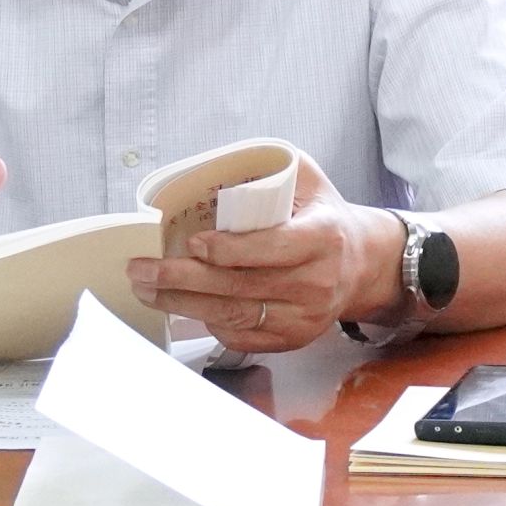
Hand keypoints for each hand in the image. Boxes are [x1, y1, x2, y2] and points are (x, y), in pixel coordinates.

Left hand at [125, 154, 401, 352]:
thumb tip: (209, 168)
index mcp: (323, 237)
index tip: (193, 242)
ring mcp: (306, 317)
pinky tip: (182, 307)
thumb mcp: (306, 177)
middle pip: (241, 287)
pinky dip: (208, 323)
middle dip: (184, 279)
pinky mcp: (294, 339)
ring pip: (236, 316)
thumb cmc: (323, 216)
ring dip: (183, 304)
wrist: (362, 264)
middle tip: (143, 269)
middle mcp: (317, 282)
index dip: (230, 249)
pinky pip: (243, 338)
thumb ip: (267, 167)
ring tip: (147, 288)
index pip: (272, 248)